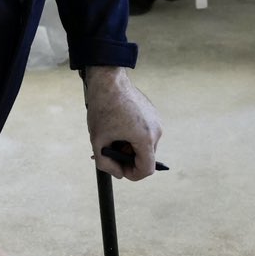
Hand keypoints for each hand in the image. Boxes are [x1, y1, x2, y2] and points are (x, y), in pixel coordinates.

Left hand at [84, 66, 161, 182]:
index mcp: (145, 138)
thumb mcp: (98, 142)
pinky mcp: (153, 112)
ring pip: (144, 144)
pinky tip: (118, 126)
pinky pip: (145, 131)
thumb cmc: (103, 109)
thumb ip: (107, 165)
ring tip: (111, 136)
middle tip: (109, 150)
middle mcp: (156, 130)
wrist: (108, 80)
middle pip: (145, 157)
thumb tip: (119, 174)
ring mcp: (156, 120)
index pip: (146, 169)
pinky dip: (132, 134)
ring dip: (129, 146)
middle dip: (127, 158)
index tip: (119, 170)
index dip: (132, 175)